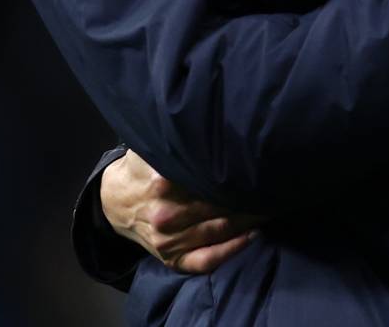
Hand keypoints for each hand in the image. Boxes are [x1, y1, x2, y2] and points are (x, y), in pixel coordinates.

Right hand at [100, 150, 261, 273]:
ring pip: (219, 232)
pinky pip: (205, 261)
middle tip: (274, 188)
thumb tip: (215, 127)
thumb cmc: (142, 168)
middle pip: (221, 207)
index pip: (212, 181)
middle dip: (250, 199)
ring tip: (270, 207)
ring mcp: (167, 240)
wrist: (114, 200)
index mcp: (164, 182)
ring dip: (249, 221)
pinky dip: (230, 251)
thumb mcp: (154, 146)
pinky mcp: (170, 258)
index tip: (263, 170)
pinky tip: (252, 237)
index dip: (240, 176)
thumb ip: (179, 139)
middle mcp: (166, 214)